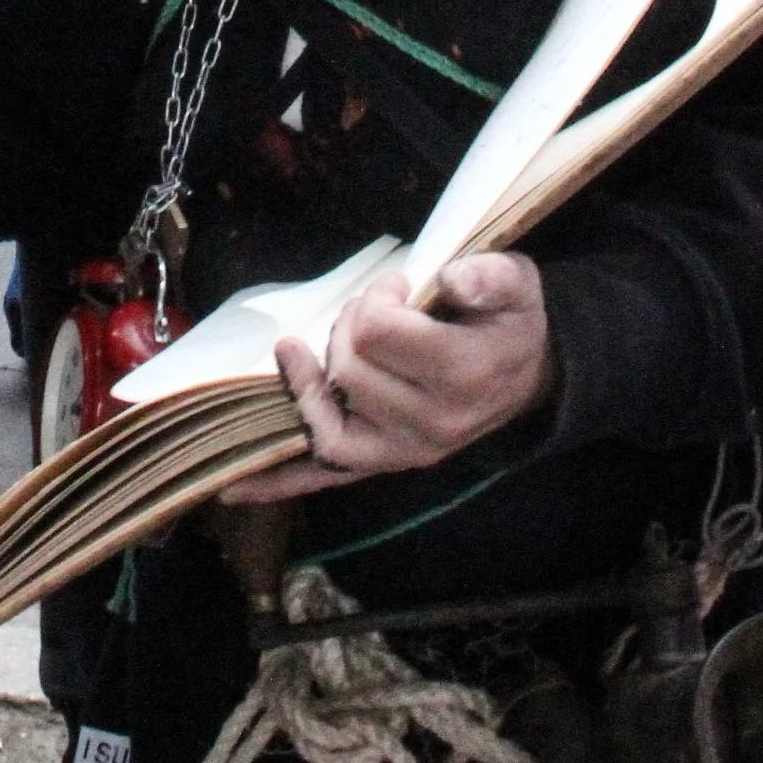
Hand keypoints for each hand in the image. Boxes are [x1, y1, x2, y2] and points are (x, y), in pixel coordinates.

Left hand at [224, 253, 555, 498]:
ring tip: (324, 351)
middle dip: (350, 327)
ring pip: (325, 419)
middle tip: (375, 313)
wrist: (528, 376)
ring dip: (314, 378)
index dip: (379, 299)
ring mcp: (404, 451)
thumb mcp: (517, 284)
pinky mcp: (383, 465)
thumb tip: (452, 278)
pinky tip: (234, 485)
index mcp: (462, 374)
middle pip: (348, 369)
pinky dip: (276, 482)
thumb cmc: (509, 323)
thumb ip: (490, 276)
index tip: (398, 287)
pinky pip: (323, 476)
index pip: (380, 332)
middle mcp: (431, 423)